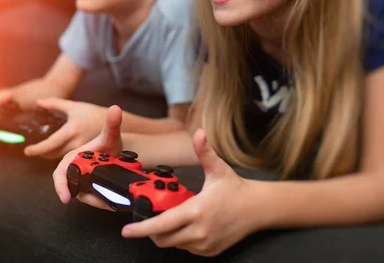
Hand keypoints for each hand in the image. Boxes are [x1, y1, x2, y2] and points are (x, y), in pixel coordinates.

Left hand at [24, 98, 105, 158]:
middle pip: (52, 154)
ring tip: (44, 149)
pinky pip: (68, 159)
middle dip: (42, 153)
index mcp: (71, 130)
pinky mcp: (85, 156)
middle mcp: (76, 143)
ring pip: (60, 158)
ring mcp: (81, 152)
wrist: (113, 125)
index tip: (27, 151)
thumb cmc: (93, 114)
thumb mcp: (74, 106)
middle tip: (33, 150)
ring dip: (50, 154)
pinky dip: (60, 156)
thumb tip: (38, 101)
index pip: (50, 144)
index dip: (37, 149)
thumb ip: (55, 104)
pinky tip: (57, 151)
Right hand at [52, 105, 123, 209]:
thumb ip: (112, 123)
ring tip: (112, 203)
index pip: (61, 172)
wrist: (115, 150)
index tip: (65, 197)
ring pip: (84, 195)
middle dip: (87, 198)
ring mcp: (80, 181)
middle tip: (102, 204)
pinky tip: (113, 204)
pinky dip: (100, 201)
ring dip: (96, 201)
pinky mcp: (87, 189)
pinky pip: (91, 197)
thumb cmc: (108, 142)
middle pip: (71, 189)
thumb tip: (115, 108)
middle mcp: (73, 171)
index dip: (61, 184)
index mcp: (72, 158)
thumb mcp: (110, 134)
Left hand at [121, 129, 257, 256]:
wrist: (257, 208)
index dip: (142, 229)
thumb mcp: (218, 168)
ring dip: (168, 234)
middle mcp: (199, 231)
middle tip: (151, 216)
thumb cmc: (235, 188)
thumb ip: (204, 151)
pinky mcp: (209, 251)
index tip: (126, 231)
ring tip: (174, 216)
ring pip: (175, 243)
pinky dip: (182, 238)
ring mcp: (204, 244)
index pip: (162, 224)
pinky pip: (187, 248)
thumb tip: (199, 132)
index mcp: (196, 210)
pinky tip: (189, 225)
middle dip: (152, 230)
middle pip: (163, 239)